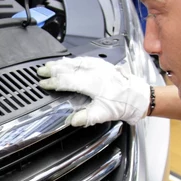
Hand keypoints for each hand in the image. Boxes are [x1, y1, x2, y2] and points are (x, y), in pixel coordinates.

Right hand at [37, 57, 151, 126]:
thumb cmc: (123, 104)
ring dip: (62, 63)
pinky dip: (74, 60)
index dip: (53, 82)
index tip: (43, 83)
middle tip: (41, 70)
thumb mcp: (104, 114)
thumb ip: (87, 117)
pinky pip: (84, 59)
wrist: (139, 96)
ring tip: (51, 65)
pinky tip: (70, 61)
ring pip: (76, 62)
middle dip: (54, 69)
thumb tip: (72, 120)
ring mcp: (100, 66)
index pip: (67, 81)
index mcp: (93, 83)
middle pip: (69, 68)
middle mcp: (95, 71)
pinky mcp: (104, 65)